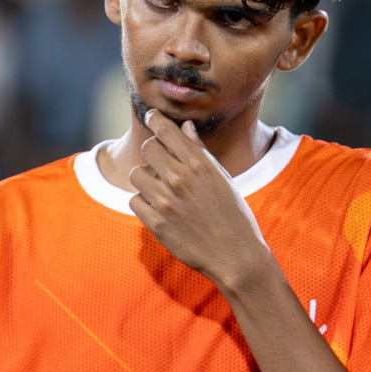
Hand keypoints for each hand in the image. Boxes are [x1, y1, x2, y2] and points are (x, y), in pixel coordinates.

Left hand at [129, 110, 269, 289]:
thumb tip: (184, 127)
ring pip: (137, 174)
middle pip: (148, 148)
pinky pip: (135, 200)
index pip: (166, 130)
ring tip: (161, 188)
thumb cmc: (233, 213)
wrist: (235, 254)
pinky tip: (159, 207)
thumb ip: (199, 151)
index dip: (155, 120)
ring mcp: (166, 201)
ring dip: (146, 178)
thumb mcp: (221, 177)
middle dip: (153, 151)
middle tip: (161, 162)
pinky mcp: (156, 223)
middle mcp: (180, 178)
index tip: (152, 117)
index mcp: (199, 164)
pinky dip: (144, 202)